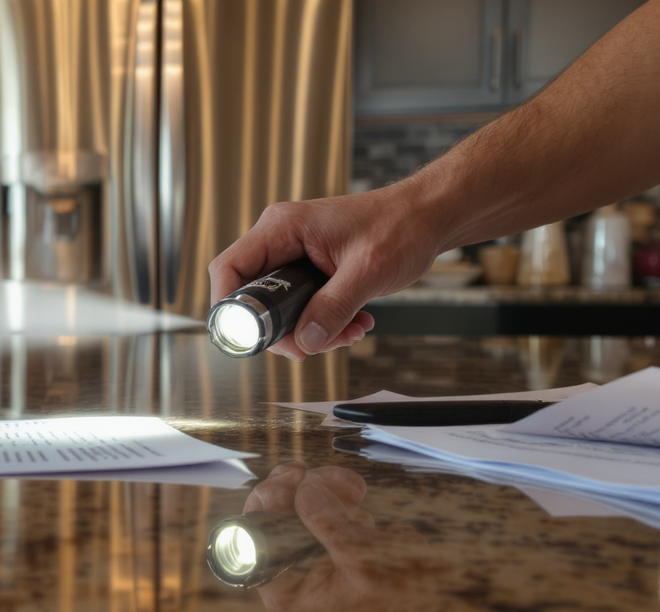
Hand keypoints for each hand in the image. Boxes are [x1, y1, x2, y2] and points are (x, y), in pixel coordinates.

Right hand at [208, 186, 445, 360]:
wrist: (430, 216)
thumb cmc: (402, 225)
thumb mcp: (367, 271)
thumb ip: (333, 307)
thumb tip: (305, 340)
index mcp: (282, 228)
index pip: (230, 269)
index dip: (229, 307)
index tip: (247, 338)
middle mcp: (282, 240)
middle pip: (254, 297)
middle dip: (282, 329)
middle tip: (308, 346)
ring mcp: (295, 255)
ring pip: (281, 307)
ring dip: (311, 329)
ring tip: (348, 332)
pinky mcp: (311, 270)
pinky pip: (303, 306)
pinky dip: (325, 322)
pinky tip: (355, 323)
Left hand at [245, 462, 440, 611]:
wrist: (435, 582)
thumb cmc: (400, 584)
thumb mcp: (362, 556)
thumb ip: (328, 524)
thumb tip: (302, 490)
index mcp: (284, 595)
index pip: (247, 545)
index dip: (262, 510)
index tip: (288, 487)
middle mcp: (284, 573)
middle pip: (262, 515)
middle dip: (291, 489)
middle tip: (311, 474)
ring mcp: (300, 549)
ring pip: (286, 497)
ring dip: (318, 482)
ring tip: (354, 491)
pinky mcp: (317, 530)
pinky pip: (308, 494)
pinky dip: (330, 485)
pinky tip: (356, 493)